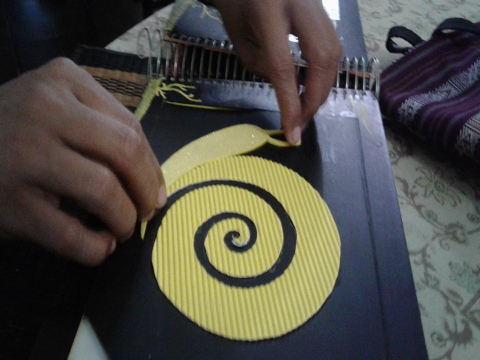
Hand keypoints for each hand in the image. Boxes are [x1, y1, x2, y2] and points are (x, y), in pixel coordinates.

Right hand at [0, 58, 165, 265]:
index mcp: (65, 79)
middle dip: (146, 191)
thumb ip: (101, 129)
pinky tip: (99, 247)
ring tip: (122, 230)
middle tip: (146, 212)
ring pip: (103, 191)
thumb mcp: (55, 107)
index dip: (152, 167)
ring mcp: (25, 154)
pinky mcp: (10, 201)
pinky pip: (70, 234)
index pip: (131, 127)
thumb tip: (154, 184)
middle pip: (125, 153)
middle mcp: (45, 108)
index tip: (156, 191)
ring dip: (124, 220)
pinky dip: (95, 248)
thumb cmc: (11, 129)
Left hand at [211, 0, 341, 143]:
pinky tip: (310, 86)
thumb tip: (290, 92)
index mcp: (268, 9)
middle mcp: (302, 4)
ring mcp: (318, 5)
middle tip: (301, 123)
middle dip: (315, 98)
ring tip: (305, 109)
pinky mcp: (324, 11)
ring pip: (334, 53)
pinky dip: (323, 72)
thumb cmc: (237, 6)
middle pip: (322, 59)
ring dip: (322, 88)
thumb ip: (262, 66)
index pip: (284, 65)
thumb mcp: (239, 38)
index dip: (290, 103)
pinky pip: (332, 46)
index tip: (292, 132)